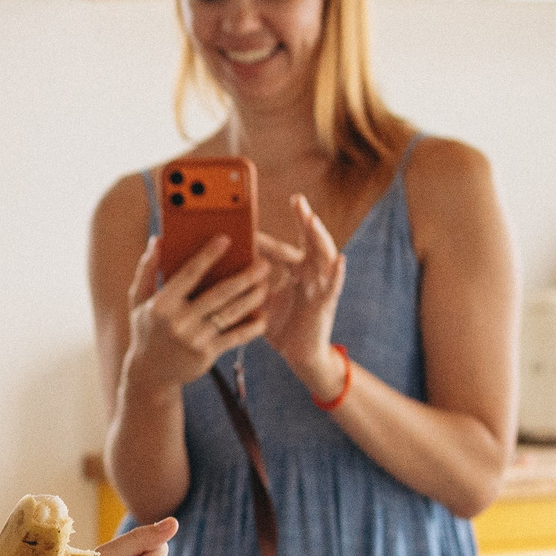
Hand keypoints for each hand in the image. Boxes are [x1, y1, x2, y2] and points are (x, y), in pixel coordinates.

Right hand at [120, 235, 271, 395]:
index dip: (208, 256)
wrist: (150, 374)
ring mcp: (194, 339)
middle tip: (262, 263)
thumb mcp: (138, 302)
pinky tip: (263, 316)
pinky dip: (252, 326)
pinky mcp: (207, 354)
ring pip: (231, 313)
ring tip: (266, 285)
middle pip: (219, 293)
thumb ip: (147, 271)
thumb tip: (157, 241)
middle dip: (244, 277)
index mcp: (161, 304)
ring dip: (252, 298)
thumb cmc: (147, 330)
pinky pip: (235, 337)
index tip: (226, 239)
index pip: (188, 275)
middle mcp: (178, 321)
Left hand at [257, 195, 348, 395]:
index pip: (282, 248)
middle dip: (305, 220)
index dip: (267, 238)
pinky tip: (339, 259)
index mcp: (295, 271)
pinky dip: (338, 272)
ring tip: (313, 220)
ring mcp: (321, 287)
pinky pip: (334, 285)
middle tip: (298, 200)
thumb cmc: (280, 326)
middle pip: (310, 241)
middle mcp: (310, 274)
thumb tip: (217, 271)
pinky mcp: (326, 303)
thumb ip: (245, 283)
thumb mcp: (258, 301)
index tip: (248, 225)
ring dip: (320, 237)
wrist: (300, 355)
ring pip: (324, 256)